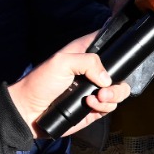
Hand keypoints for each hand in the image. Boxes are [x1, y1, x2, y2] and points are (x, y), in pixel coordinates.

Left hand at [7, 33, 131, 137]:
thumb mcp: (62, 62)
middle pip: (121, 71)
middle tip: (104, 89)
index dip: (119, 44)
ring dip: (113, 95)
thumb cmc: (41, 82)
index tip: (124, 50)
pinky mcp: (95, 108)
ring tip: (98, 98)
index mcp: (85, 54)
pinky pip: (110, 106)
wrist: (29, 111)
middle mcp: (94, 71)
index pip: (109, 42)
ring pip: (119, 90)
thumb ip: (89, 62)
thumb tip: (108, 80)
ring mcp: (95, 90)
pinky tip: (89, 105)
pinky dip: (104, 106)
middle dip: (118, 81)